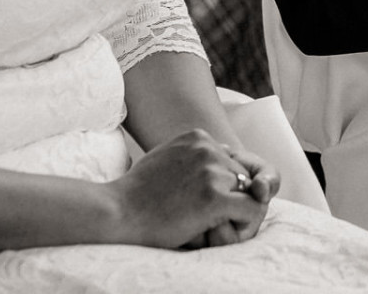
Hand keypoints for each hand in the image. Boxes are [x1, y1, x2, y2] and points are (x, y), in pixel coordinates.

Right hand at [107, 129, 271, 249]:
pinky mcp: (214, 197)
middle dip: (231, 197)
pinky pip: (251, 210)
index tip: (203, 201)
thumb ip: (192, 156)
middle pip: (241, 176)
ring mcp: (212, 171)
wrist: (116, 213)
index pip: (230, 160)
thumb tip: (216, 155)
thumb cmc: (136, 193)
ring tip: (210, 225)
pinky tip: (221, 231)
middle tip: (209, 216)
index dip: (222, 184)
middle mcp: (208, 148)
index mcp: (198, 137)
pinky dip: (244, 224)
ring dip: (235, 212)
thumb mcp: (166, 157)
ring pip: (249, 194)